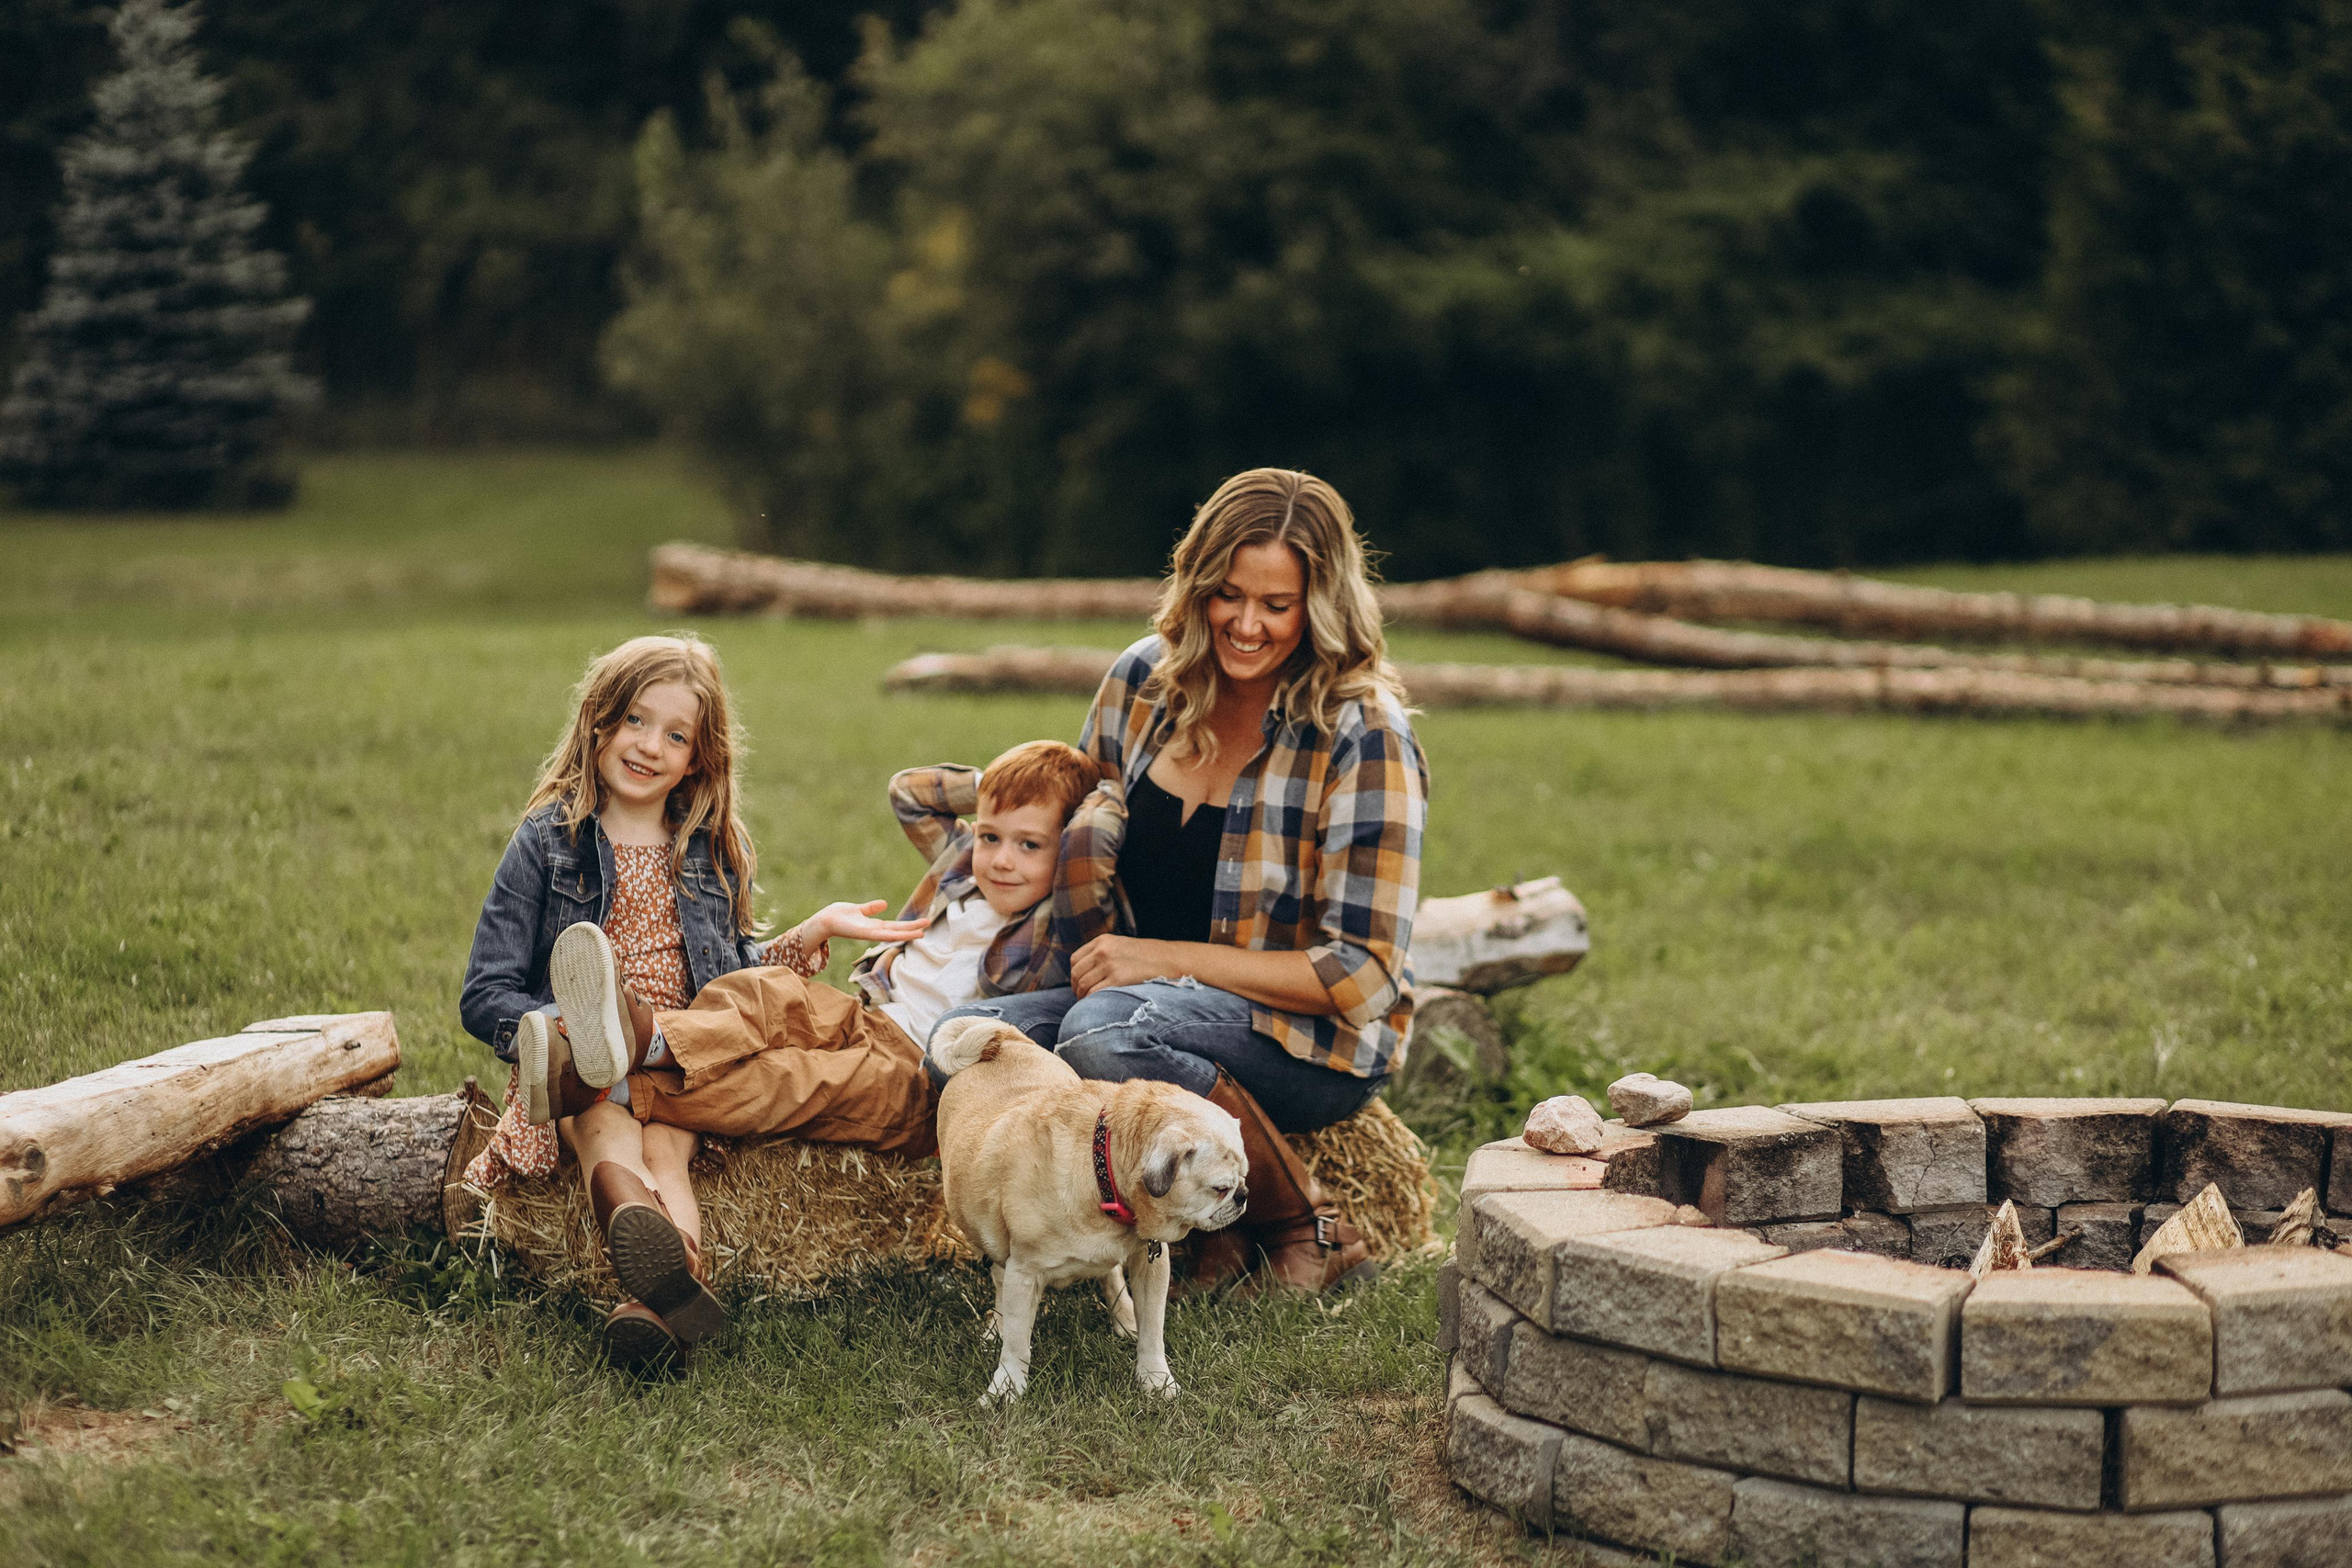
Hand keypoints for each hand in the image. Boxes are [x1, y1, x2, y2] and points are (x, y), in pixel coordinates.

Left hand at [796, 899, 930, 947]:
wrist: (825, 920)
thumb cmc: (839, 915)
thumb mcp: (859, 909)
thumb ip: (871, 908)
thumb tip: (884, 903)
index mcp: (874, 926)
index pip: (895, 926)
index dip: (908, 925)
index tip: (922, 923)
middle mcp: (875, 931)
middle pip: (898, 930)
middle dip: (913, 929)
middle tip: (929, 925)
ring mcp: (871, 934)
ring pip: (893, 935)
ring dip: (907, 934)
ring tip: (922, 933)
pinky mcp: (865, 933)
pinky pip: (882, 935)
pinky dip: (893, 935)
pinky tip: (903, 935)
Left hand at [1070, 934, 1185, 997]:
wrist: (1169, 959)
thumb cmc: (1148, 957)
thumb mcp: (1122, 946)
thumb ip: (1103, 954)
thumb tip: (1086, 973)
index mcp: (1103, 941)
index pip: (1075, 959)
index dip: (1075, 975)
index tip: (1079, 984)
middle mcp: (1103, 951)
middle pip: (1076, 973)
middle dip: (1076, 988)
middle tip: (1082, 997)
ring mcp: (1109, 965)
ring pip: (1083, 985)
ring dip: (1083, 997)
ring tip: (1089, 1002)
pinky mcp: (1117, 979)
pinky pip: (1094, 993)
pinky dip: (1091, 1001)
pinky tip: (1097, 1004)